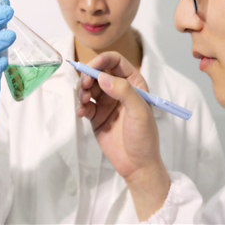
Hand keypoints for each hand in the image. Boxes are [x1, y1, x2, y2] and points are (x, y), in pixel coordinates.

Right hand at [77, 52, 169, 219]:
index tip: (90, 67)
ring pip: (89, 86)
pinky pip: (84, 103)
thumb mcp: (139, 111)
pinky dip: (80, 105)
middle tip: (84, 86)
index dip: (102, 60)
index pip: (115, 61)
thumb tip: (103, 76)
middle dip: (88, 76)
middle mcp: (119, 89)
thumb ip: (123, 91)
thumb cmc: (144, 137)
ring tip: (83, 101)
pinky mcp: (97, 115)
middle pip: (98, 72)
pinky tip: (81, 112)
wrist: (137, 165)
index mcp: (134, 83)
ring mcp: (107, 102)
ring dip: (82, 90)